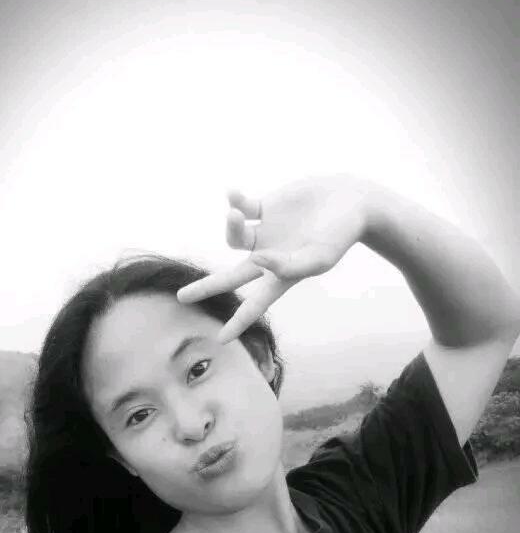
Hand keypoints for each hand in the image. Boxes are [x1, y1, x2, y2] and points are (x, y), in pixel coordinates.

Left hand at [176, 172, 372, 343]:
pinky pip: (242, 206)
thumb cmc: (340, 234)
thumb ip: (288, 265)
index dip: (239, 322)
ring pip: (234, 235)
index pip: (256, 305)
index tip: (221, 339)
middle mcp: (269, 256)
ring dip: (230, 226)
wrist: (350, 200)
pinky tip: (231, 193)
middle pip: (231, 277)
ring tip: (235, 214)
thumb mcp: (319, 257)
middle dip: (207, 287)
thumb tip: (255, 259)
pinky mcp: (266, 208)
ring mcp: (265, 232)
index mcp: (282, 275)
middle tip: (182, 297)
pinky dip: (234, 201)